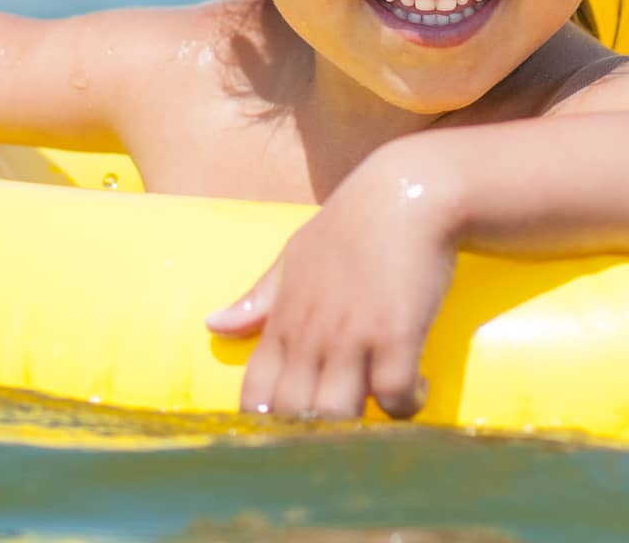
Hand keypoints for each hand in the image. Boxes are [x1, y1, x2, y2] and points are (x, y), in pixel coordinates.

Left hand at [204, 144, 456, 420]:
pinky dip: (405, 405)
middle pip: (293, 416)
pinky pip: (395, 397)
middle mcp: (311, 332)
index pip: (255, 394)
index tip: (293, 431)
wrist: (405, 193)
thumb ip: (258, 299)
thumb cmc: (349, 226)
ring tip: (377, 409)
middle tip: (343, 427)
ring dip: (359, 426)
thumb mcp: (293, 257)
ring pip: (337, 415)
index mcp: (282, 319)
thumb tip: (213, 324)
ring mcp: (352, 335)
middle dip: (313, 435)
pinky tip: (415, 386)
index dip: (268, 423)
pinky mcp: (396, 334)